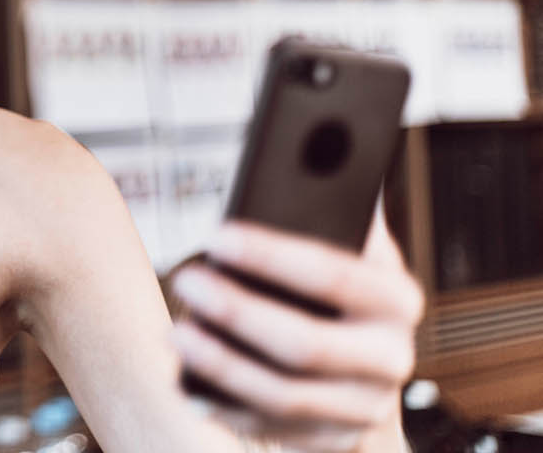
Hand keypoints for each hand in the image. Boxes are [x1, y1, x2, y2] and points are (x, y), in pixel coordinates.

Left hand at [171, 212, 422, 451]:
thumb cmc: (336, 292)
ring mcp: (363, 406)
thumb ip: (329, 207)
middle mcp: (390, 357)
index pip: (336, 275)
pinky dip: (226, 408)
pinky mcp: (333, 441)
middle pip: (307, 345)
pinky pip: (272, 430)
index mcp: (396, 298)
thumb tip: (309, 149)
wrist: (364, 372)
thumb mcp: (346, 245)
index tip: (217, 234)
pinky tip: (186, 383)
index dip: (273, 256)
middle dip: (237, 313)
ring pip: (286, 396)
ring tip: (176, 333)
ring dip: (223, 365)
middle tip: (185, 281)